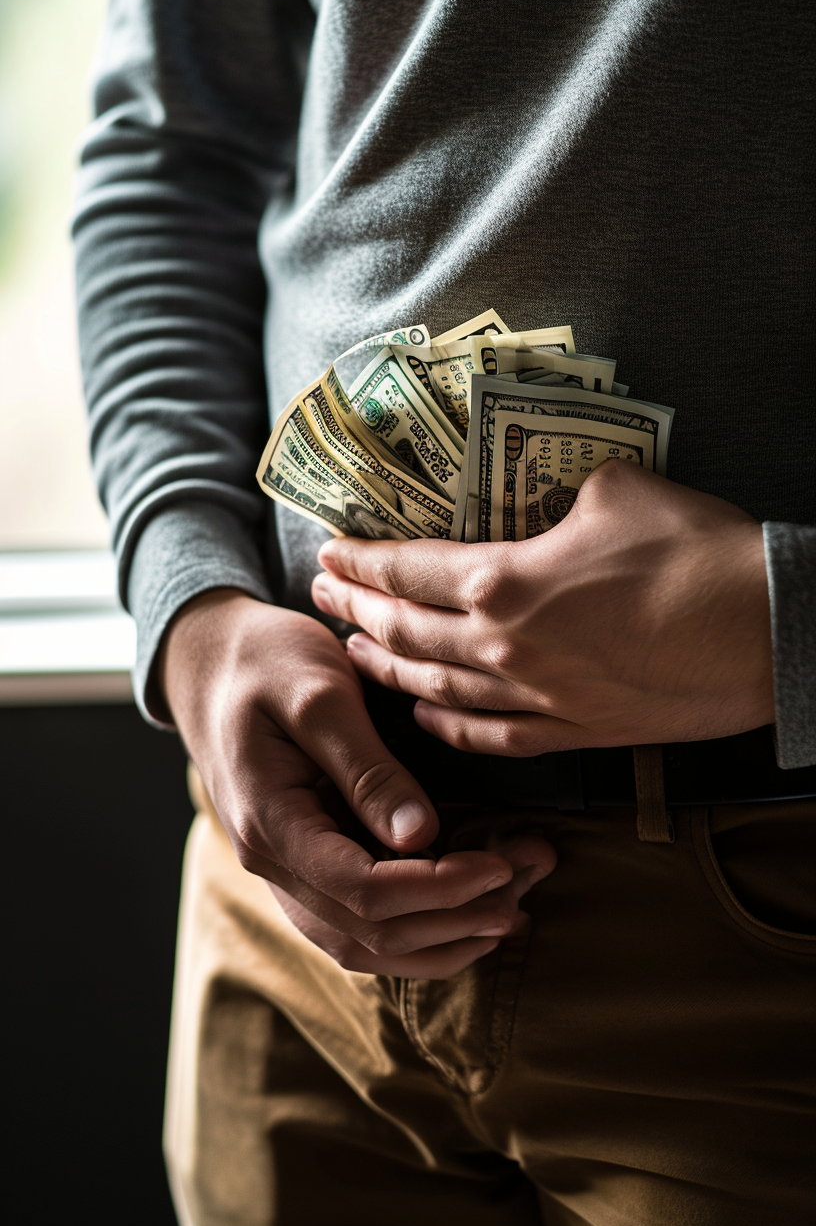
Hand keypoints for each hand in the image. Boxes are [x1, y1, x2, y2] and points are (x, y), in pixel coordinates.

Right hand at [159, 590, 555, 975]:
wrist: (207, 657)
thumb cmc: (263, 660)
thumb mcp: (319, 692)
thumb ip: (367, 767)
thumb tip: (420, 834)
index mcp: (271, 823)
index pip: (362, 892)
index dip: (439, 891)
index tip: (500, 865)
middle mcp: (272, 862)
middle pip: (368, 934)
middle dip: (454, 920)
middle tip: (526, 887)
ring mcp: (283, 868)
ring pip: (360, 945)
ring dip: (440, 939)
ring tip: (510, 913)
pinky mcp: (302, 861)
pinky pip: (354, 922)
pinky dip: (414, 929)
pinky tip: (465, 914)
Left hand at [312, 462, 774, 753]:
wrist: (766, 633)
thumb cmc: (694, 551)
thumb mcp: (615, 487)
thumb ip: (555, 495)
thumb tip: (542, 500)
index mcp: (504, 582)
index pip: (407, 571)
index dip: (361, 560)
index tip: (329, 550)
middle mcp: (503, 649)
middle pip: (405, 631)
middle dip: (354, 609)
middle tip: (322, 593)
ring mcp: (537, 700)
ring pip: (435, 690)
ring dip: (387, 669)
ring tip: (354, 651)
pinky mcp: (574, 734)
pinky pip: (490, 737)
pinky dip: (448, 726)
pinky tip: (425, 715)